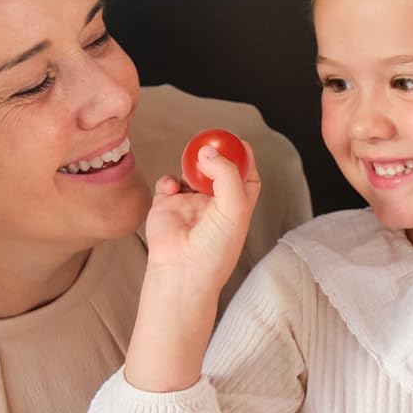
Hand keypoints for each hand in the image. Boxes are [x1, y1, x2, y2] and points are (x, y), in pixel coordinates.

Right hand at [143, 139, 260, 301]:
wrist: (182, 270)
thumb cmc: (215, 249)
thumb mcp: (234, 207)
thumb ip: (227, 174)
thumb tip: (208, 151)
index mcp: (237, 207)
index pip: (246, 177)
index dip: (245, 159)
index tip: (239, 142)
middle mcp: (214, 205)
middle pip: (218, 170)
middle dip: (215, 155)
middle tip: (211, 142)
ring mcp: (190, 204)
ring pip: (192, 173)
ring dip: (192, 165)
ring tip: (194, 164)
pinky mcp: (167, 206)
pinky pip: (167, 183)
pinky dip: (169, 180)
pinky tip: (173, 187)